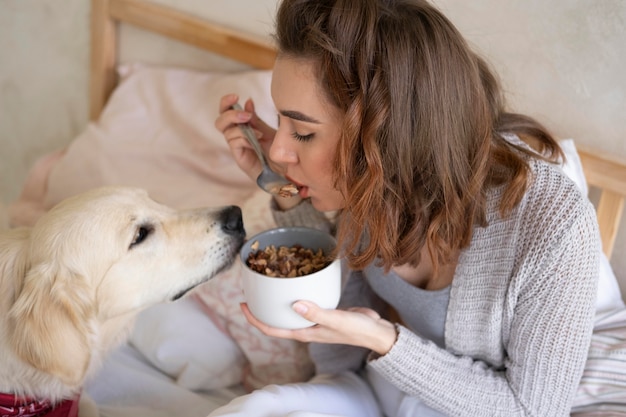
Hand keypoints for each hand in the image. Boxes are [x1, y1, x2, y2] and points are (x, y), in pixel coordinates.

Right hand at [215, 94, 275, 182]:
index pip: (225, 112)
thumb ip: (256, 119)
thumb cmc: (276, 152)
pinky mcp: (239, 158)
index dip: (226, 103)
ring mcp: (237, 148)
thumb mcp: (268, 131)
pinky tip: (257, 141)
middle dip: (230, 114)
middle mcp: (236, 137)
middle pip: (220, 122)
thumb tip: (248, 101)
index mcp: (241, 127)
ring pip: (226, 131)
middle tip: (246, 115)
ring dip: (242, 128)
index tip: (236, 96)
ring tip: (259, 132)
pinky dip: (244, 138)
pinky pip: (234, 143)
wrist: (285, 172)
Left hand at [240, 301, 397, 355]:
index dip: (255, 319)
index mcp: (304, 333)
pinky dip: (295, 296)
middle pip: (276, 321)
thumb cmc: (356, 329)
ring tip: (268, 286)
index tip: (243, 306)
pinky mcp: (323, 311)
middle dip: (261, 309)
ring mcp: (314, 321)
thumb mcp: (335, 319)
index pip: (272, 329)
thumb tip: (294, 304)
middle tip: (251, 292)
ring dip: (277, 303)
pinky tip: (296, 284)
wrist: (375, 331)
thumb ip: (316, 312)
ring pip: (289, 312)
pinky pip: (303, 304)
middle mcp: (306, 328)